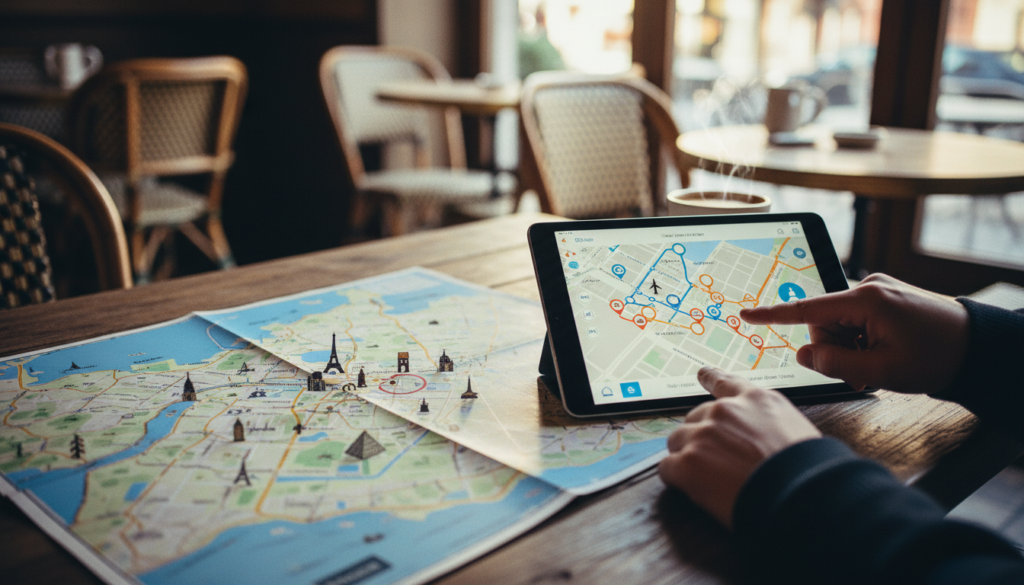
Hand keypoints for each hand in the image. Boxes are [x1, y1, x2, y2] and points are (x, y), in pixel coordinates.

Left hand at [659, 367, 820, 528]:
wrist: (802, 496)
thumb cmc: (808, 471)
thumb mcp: (796, 429)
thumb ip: (768, 423)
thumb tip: (758, 435)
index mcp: (756, 400)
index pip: (726, 382)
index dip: (711, 378)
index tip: (702, 373)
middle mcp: (725, 411)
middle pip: (695, 419)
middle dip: (702, 438)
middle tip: (716, 462)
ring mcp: (703, 434)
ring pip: (678, 442)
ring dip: (687, 458)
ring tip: (710, 480)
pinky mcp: (688, 462)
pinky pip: (667, 468)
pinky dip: (677, 480)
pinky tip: (694, 490)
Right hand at [739, 274, 969, 393]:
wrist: (980, 348)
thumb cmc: (938, 358)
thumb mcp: (881, 371)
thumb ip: (835, 363)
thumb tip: (806, 354)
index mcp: (866, 300)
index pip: (807, 307)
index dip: (773, 314)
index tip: (746, 313)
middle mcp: (869, 288)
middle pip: (824, 322)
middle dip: (834, 349)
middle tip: (860, 374)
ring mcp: (879, 291)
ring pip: (840, 325)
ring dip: (850, 349)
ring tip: (877, 367)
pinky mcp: (887, 298)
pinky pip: (857, 321)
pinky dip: (862, 342)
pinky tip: (883, 355)